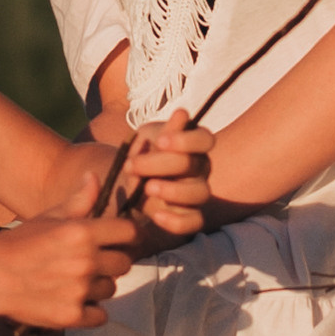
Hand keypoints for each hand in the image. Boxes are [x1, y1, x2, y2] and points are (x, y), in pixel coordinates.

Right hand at [0, 210, 147, 331]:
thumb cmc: (19, 242)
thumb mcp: (48, 217)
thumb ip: (78, 201)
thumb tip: (94, 177)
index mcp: (82, 232)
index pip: (130, 232)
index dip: (128, 235)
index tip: (120, 240)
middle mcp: (86, 261)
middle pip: (125, 263)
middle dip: (112, 262)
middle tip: (91, 262)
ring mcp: (80, 291)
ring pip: (111, 289)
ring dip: (99, 286)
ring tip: (75, 281)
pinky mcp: (73, 316)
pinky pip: (100, 316)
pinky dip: (91, 311)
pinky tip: (73, 301)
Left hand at [120, 116, 214, 245]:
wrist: (129, 180)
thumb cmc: (143, 151)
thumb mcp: (148, 137)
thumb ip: (165, 130)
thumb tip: (182, 113)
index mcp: (195, 145)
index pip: (205, 139)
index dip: (185, 140)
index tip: (159, 141)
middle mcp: (201, 168)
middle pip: (194, 165)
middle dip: (160, 164)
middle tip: (130, 165)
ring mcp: (197, 192)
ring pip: (201, 194)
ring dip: (172, 191)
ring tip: (147, 188)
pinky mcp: (189, 215)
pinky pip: (194, 222)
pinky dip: (177, 221)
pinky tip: (156, 215)